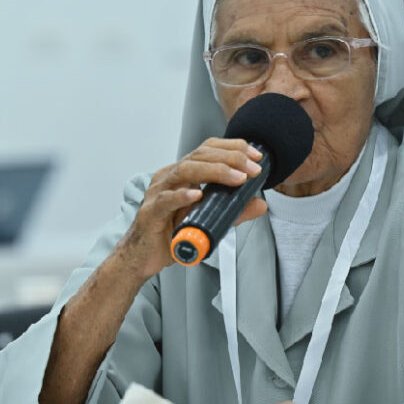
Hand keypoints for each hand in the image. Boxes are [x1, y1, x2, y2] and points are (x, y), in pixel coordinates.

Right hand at [124, 137, 266, 278]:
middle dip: (230, 159)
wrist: (144, 256)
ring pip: (184, 170)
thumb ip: (234, 212)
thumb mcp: (209, 220)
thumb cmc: (171, 233)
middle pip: (199, 155)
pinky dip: (182, 195)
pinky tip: (197, 195)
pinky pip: (165, 200)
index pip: (207, 149)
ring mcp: (158, 192)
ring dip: (214, 171)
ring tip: (236, 178)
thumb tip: (260, 204)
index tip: (255, 156)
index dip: (232, 148)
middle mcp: (169, 177)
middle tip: (252, 170)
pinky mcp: (151, 212)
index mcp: (182, 174)